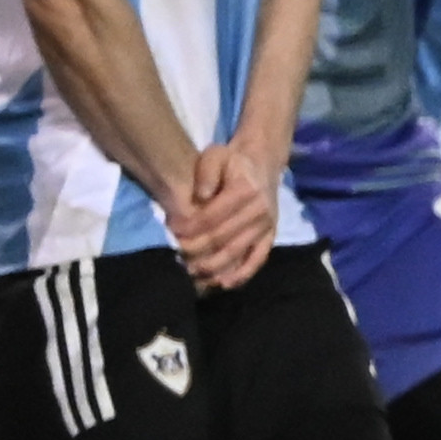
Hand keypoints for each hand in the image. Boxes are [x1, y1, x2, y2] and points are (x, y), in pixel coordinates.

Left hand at [175, 140, 276, 289]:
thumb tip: (200, 196)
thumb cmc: (232, 162)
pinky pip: (256, 260)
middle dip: (195, 249)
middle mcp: (260, 211)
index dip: (189, 227)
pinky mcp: (270, 237)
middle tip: (176, 254)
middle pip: (222, 238)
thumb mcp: (215, 155)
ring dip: (212, 267)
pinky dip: (240, 275)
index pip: (212, 216)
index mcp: (246, 190)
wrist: (262, 165)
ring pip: (236, 253)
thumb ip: (206, 172)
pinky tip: (221, 284)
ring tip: (191, 273)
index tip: (171, 231)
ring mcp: (267, 226)